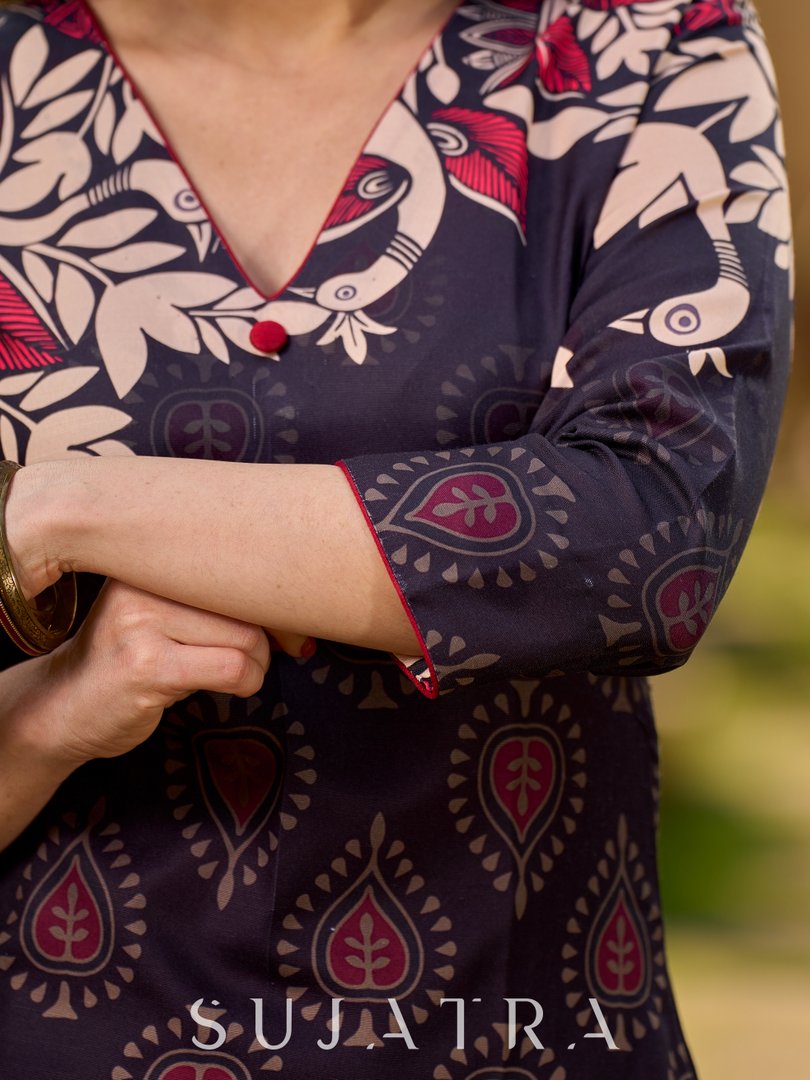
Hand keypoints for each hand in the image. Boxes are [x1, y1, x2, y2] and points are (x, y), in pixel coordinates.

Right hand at [33, 580, 272, 764]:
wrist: (61, 707)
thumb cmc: (126, 661)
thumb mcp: (160, 613)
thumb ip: (211, 601)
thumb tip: (294, 604)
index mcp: (147, 564)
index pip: (235, 566)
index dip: (271, 600)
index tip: (287, 627)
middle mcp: (141, 585)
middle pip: (244, 603)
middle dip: (269, 638)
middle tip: (265, 658)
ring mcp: (140, 625)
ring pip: (244, 637)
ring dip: (258, 665)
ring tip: (241, 674)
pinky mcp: (147, 667)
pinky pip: (230, 668)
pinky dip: (247, 683)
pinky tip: (235, 688)